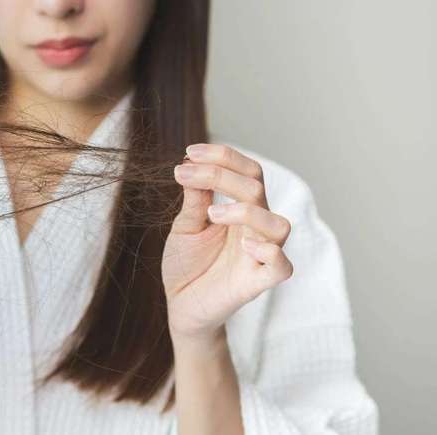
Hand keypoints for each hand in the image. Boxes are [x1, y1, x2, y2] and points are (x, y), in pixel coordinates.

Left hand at [162, 143, 293, 343]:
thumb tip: (193, 162)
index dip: (224, 156)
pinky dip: (269, 253)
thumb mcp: (185, 226)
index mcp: (240, 211)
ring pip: (279, 224)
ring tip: (211, 215)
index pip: (248, 173)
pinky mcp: (256, 282)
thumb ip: (195, 197)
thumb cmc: (187, 265)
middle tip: (184, 174)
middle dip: (221, 174)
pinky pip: (281, 266)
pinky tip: (244, 246)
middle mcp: (254, 229)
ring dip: (245, 211)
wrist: (180, 305)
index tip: (189, 152)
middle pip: (257, 189)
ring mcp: (258, 255)